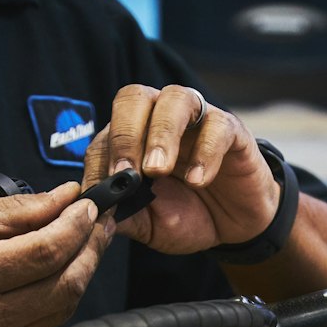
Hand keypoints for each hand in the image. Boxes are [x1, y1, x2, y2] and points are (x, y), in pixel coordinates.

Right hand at [0, 184, 112, 326]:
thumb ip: (16, 212)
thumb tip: (62, 198)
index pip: (45, 252)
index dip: (75, 227)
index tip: (88, 206)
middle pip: (64, 284)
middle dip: (90, 250)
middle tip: (101, 222)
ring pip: (63, 307)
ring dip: (84, 273)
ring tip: (90, 242)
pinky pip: (49, 323)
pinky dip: (66, 295)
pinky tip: (69, 271)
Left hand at [81, 83, 280, 256]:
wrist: (234, 228)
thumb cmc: (188, 217)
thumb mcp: (150, 225)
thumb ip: (123, 215)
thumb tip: (92, 212)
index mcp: (134, 136)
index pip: (107, 133)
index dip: (102, 160)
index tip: (102, 193)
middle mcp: (161, 118)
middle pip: (134, 98)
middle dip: (126, 135)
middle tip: (126, 173)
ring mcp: (197, 120)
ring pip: (174, 100)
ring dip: (161, 134)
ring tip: (157, 170)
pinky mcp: (231, 131)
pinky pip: (216, 127)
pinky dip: (205, 153)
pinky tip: (197, 181)